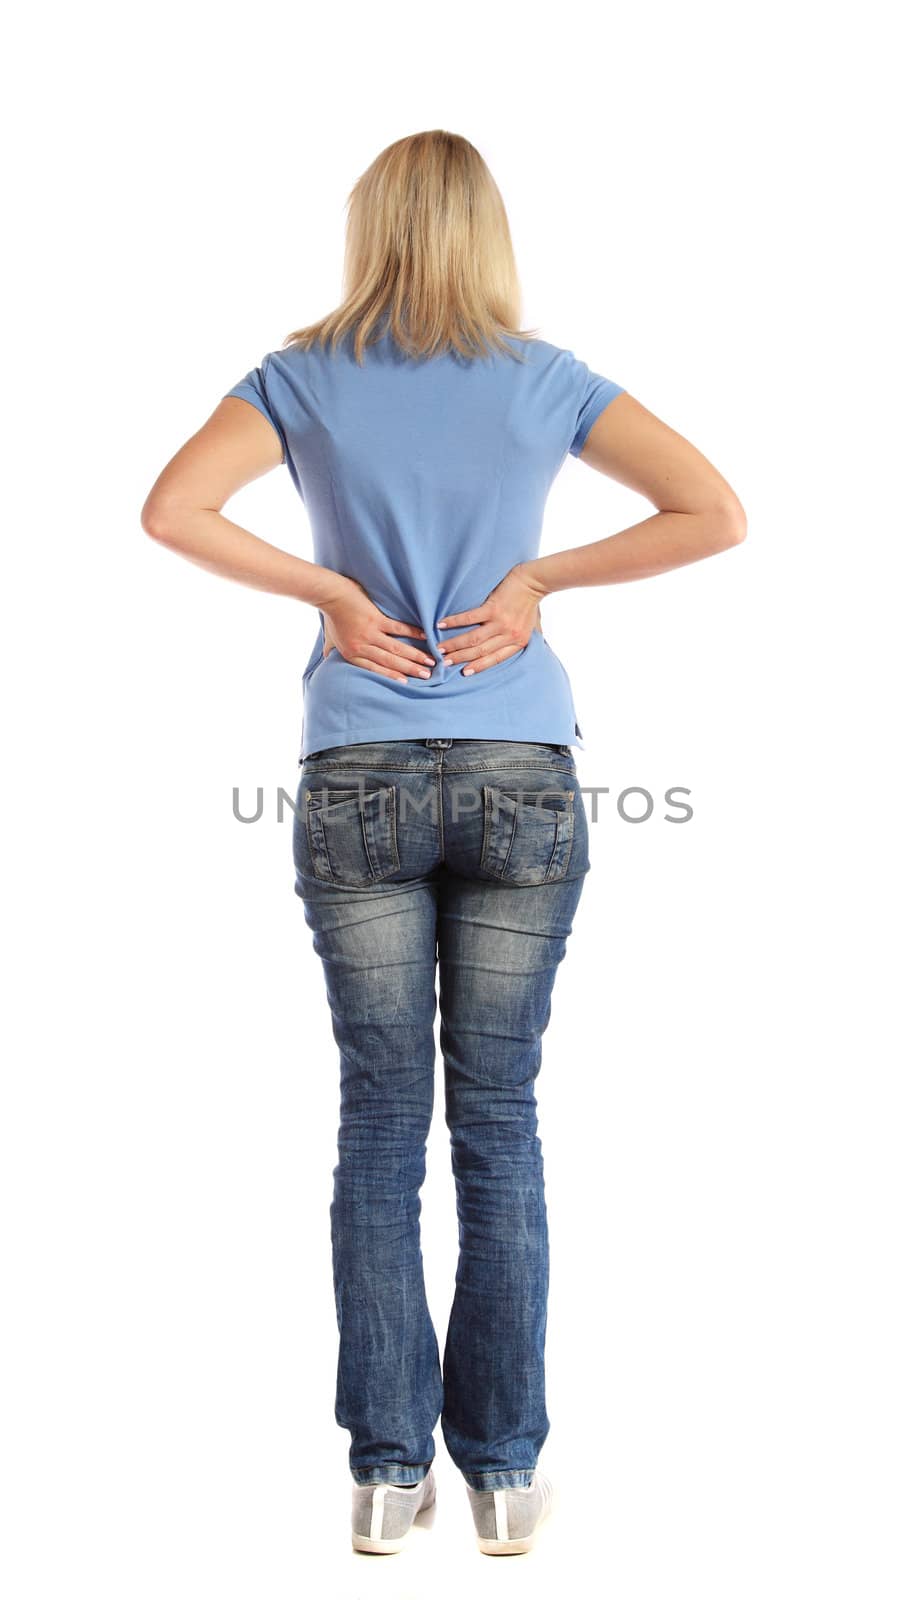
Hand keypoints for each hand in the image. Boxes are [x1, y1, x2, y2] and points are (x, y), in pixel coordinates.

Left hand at [320, 575, 435, 681]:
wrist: (331, 596)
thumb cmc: (331, 617)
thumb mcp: (330, 640)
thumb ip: (332, 653)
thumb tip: (327, 663)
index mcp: (352, 654)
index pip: (375, 669)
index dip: (392, 676)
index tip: (407, 682)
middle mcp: (362, 646)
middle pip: (389, 662)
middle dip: (410, 670)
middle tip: (427, 676)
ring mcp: (370, 633)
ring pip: (396, 648)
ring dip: (415, 656)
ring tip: (430, 662)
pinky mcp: (376, 619)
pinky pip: (398, 628)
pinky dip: (412, 633)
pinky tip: (424, 637)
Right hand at [436, 564, 545, 674]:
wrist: (535, 581)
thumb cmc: (532, 604)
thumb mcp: (532, 628)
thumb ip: (521, 639)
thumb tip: (515, 647)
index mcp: (518, 642)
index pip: (495, 659)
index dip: (478, 666)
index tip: (464, 672)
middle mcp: (509, 635)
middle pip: (480, 651)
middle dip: (460, 658)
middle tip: (444, 662)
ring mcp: (500, 622)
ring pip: (473, 639)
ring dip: (455, 644)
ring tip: (440, 648)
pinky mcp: (493, 608)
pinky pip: (469, 618)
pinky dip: (454, 622)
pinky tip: (442, 625)